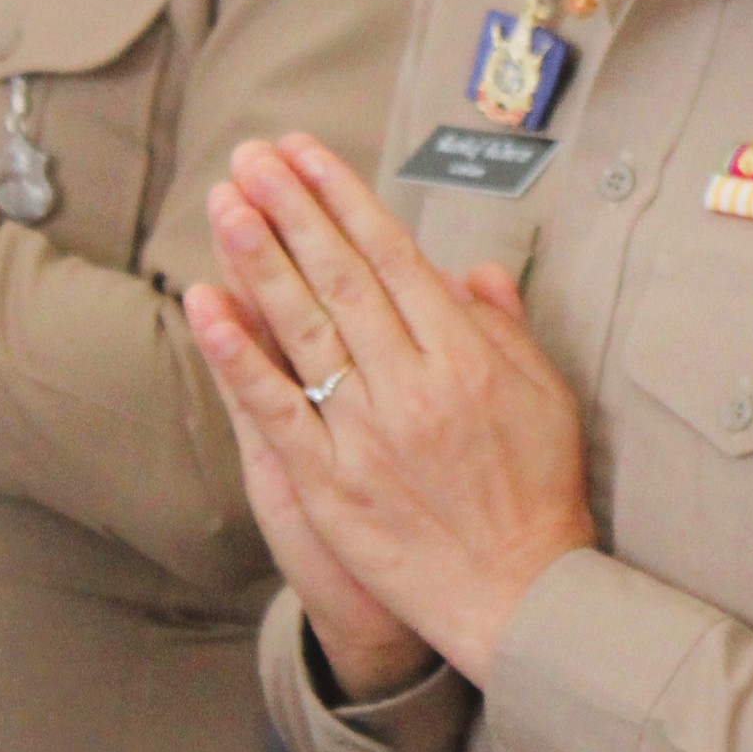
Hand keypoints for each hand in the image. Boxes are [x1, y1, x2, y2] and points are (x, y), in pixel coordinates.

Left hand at [182, 134, 595, 691]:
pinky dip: (238, 353)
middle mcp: (415, 385)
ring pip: (305, 328)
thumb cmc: (539, 495)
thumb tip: (471, 271)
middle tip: (252, 156)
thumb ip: (504, 330)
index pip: (395, 258)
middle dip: (293, 210)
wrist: (519, 595)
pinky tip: (205, 304)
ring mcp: (367, 433)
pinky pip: (274, 407)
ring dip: (260, 259)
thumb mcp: (546, 398)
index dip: (347, 201)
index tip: (309, 157)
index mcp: (467, 358)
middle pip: (342, 278)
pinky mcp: (331, 482)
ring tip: (226, 202)